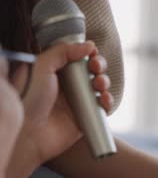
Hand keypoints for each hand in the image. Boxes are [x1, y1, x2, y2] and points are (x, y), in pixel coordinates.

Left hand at [20, 41, 113, 164]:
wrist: (30, 131)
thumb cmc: (29, 99)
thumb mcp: (41, 66)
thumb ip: (62, 51)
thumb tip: (88, 46)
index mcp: (55, 71)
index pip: (77, 57)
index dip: (87, 53)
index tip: (91, 51)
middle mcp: (67, 86)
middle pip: (92, 70)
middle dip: (99, 65)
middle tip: (96, 67)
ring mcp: (78, 102)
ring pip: (100, 87)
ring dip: (105, 81)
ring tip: (100, 84)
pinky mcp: (86, 117)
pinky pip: (104, 108)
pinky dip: (108, 102)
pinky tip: (104, 99)